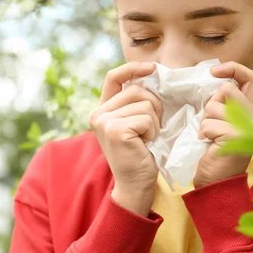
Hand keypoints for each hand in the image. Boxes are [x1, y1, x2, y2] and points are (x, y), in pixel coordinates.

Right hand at [89, 62, 162, 215]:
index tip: (152, 68)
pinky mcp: (115, 130)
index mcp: (102, 109)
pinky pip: (147, 118)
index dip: (133, 68)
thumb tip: (153, 73)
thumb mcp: (134, 122)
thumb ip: (135, 102)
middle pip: (137, 90)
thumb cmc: (140, 153)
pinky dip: (153, 131)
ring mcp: (104, 121)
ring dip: (154, 122)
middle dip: (153, 107)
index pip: (114, 77)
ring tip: (146, 138)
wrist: (134, 184)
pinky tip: (145, 144)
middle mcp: (98, 113)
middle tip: (150, 129)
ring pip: (145, 103)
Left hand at [194, 61, 252, 188]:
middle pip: (227, 89)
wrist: (217, 184)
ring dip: (205, 121)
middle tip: (210, 125)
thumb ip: (225, 105)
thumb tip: (214, 80)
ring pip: (215, 106)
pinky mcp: (237, 137)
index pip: (251, 77)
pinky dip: (204, 133)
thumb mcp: (222, 123)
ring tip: (210, 137)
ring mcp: (249, 128)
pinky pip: (210, 123)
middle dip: (211, 105)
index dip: (232, 68)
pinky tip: (209, 145)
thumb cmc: (215, 153)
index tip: (213, 72)